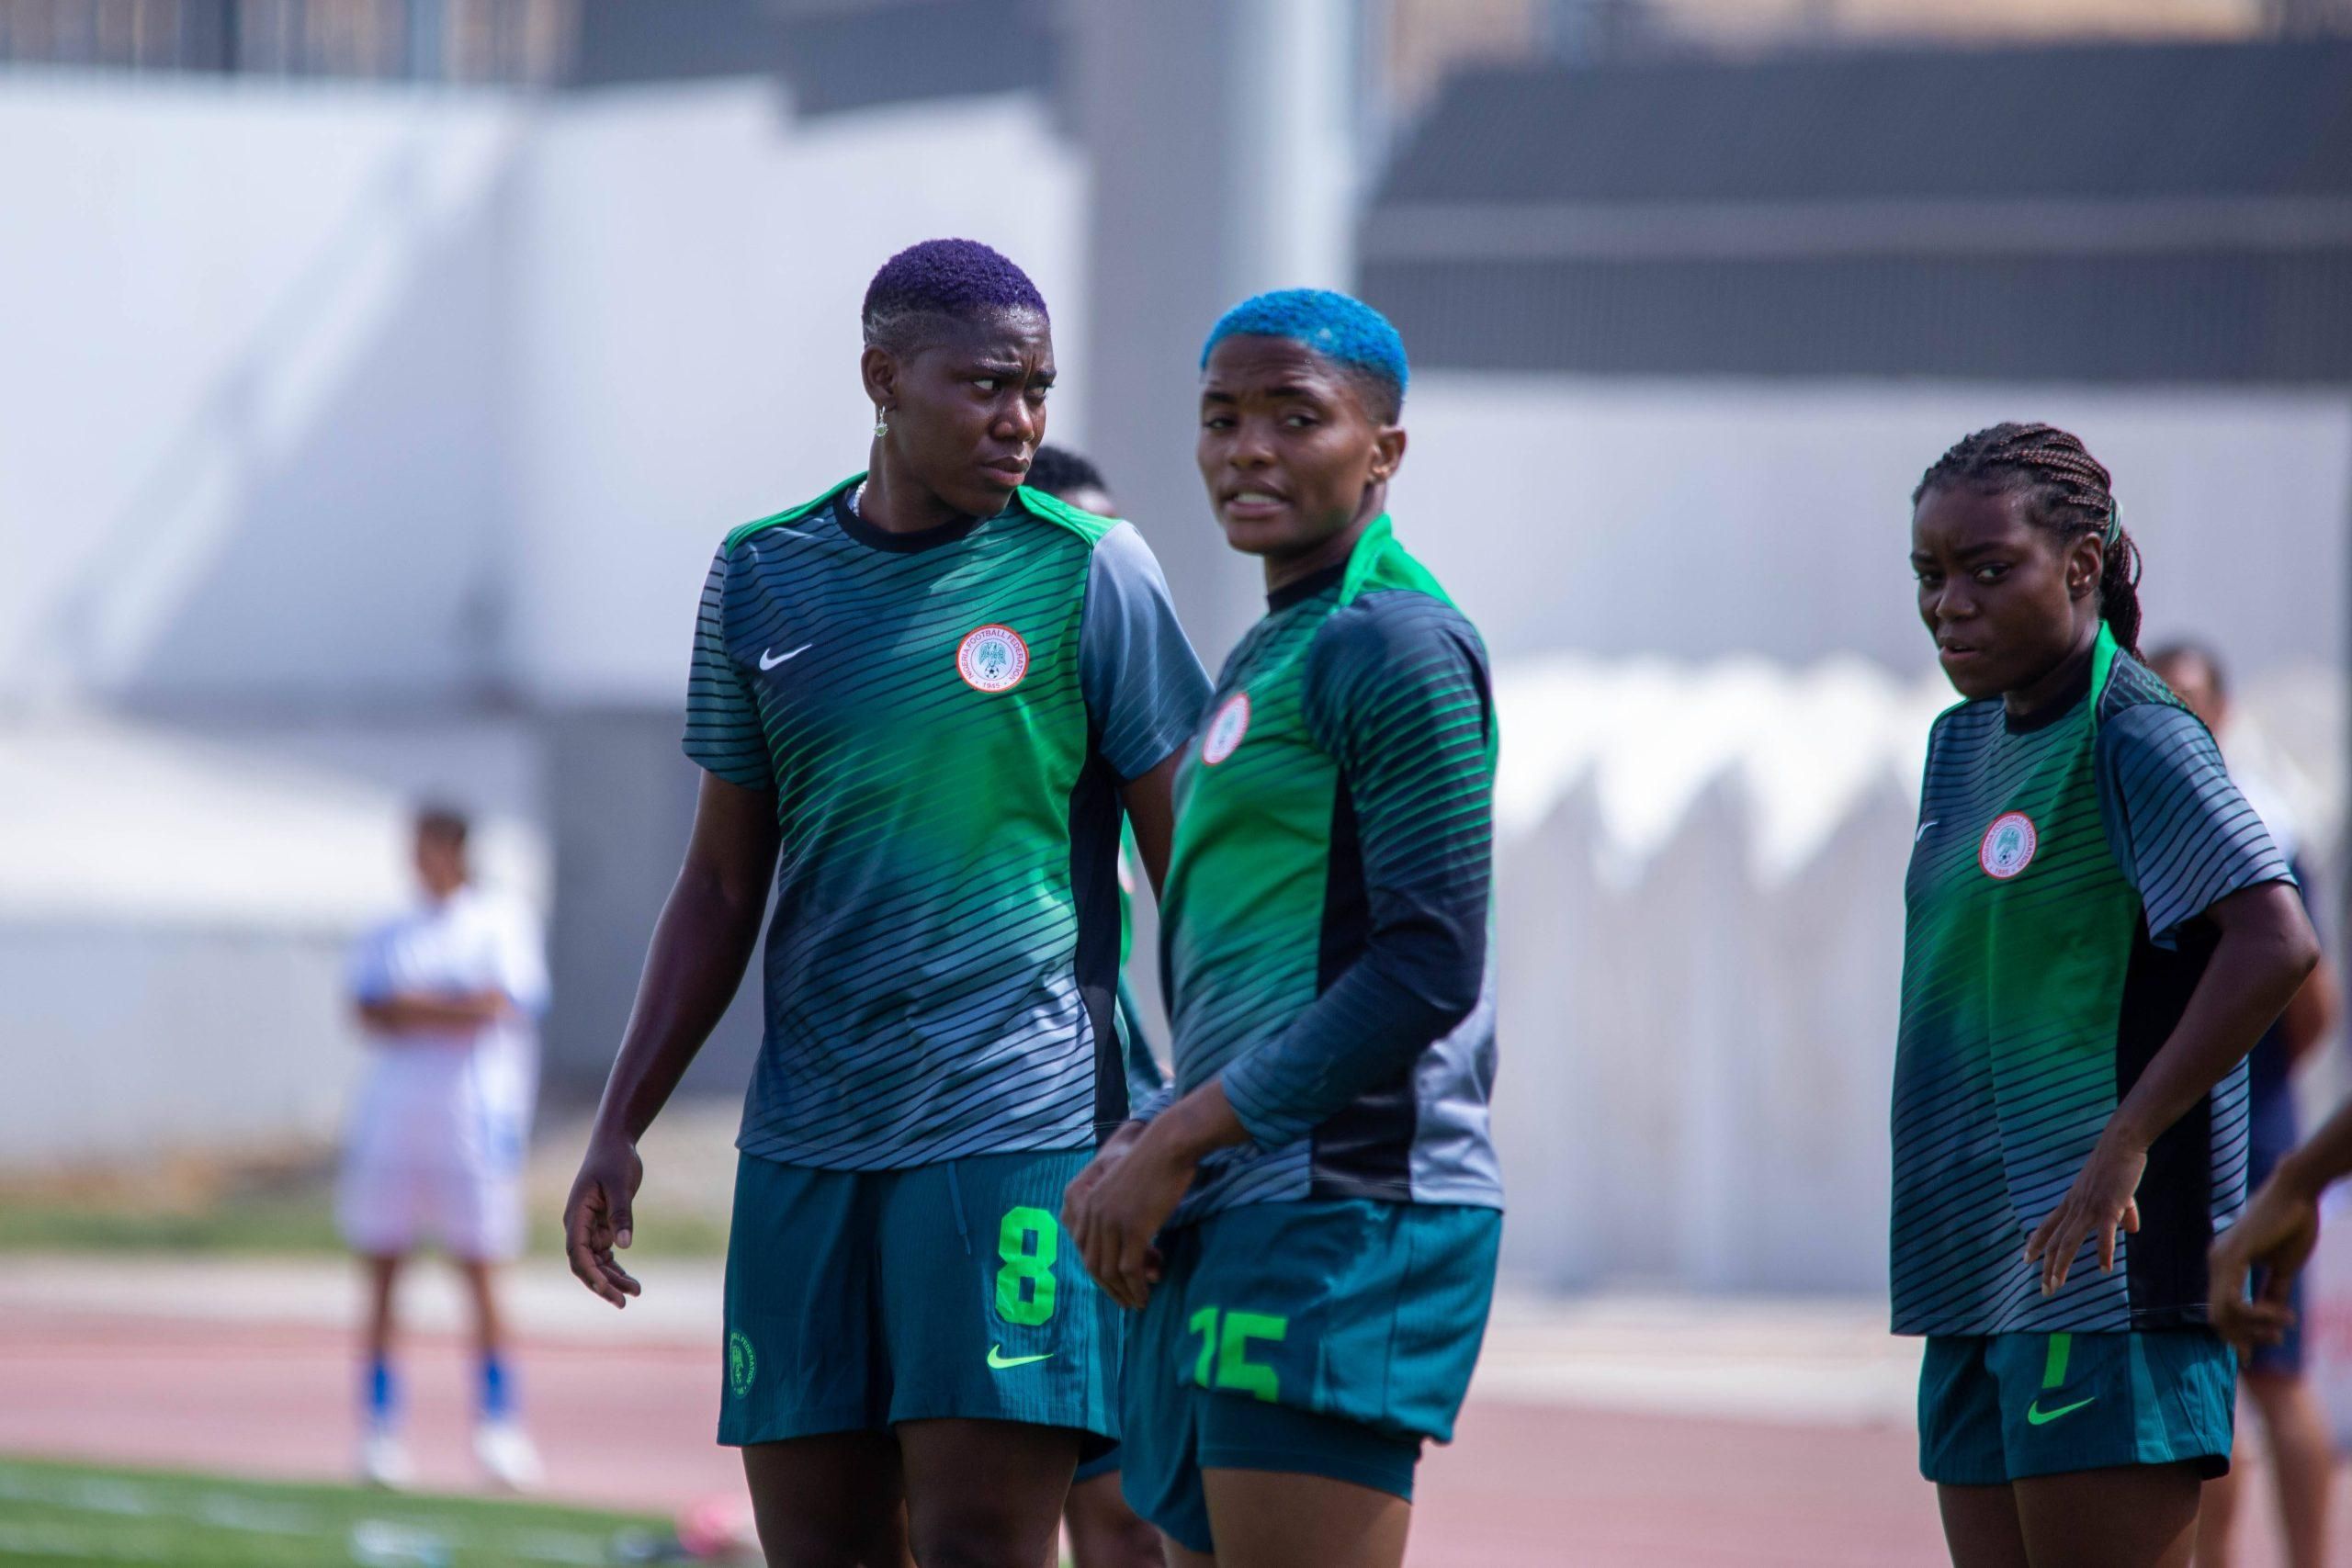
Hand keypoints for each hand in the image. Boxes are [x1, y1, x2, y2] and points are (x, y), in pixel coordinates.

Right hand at [563, 1131, 643, 1307]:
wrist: (615, 1144)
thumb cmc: (614, 1160)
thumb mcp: (620, 1185)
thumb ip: (621, 1214)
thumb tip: (624, 1246)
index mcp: (576, 1216)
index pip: (577, 1253)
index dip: (590, 1274)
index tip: (606, 1289)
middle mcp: (579, 1226)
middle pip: (586, 1264)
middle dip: (602, 1284)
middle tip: (624, 1302)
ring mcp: (590, 1228)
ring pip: (597, 1263)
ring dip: (613, 1278)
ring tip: (636, 1292)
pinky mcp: (602, 1227)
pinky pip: (606, 1255)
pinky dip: (616, 1268)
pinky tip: (631, 1280)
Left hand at [1063, 1121, 1195, 1310]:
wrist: (1168, 1146)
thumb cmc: (1156, 1162)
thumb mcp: (1126, 1186)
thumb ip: (1121, 1210)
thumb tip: (1133, 1240)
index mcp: (1090, 1203)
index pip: (1085, 1249)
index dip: (1099, 1273)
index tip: (1113, 1286)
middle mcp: (1095, 1215)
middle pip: (1094, 1265)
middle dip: (1109, 1288)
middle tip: (1125, 1302)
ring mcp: (1112, 1223)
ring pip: (1110, 1271)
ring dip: (1124, 1292)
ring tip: (1139, 1303)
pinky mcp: (1133, 1229)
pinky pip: (1130, 1268)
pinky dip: (1137, 1286)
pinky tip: (1146, 1293)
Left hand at [2025, 1133, 2144, 1295]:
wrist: (2121, 1143)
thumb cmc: (2117, 1166)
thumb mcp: (2116, 1193)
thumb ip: (2122, 1214)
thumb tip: (2131, 1231)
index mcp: (2072, 1202)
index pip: (2047, 1226)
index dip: (2035, 1244)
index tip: (2025, 1260)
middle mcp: (2075, 1207)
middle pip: (2055, 1242)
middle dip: (2048, 1267)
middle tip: (2044, 1290)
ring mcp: (2089, 1208)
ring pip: (2070, 1242)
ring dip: (2062, 1266)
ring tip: (2056, 1286)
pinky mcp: (2108, 1207)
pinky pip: (2104, 1235)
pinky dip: (2103, 1253)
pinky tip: (2104, 1270)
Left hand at [2210, 1161, 2322, 1349]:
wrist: (2298, 1193)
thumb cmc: (2293, 1225)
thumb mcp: (2282, 1268)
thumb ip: (2273, 1292)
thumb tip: (2271, 1318)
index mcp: (2224, 1265)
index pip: (2219, 1311)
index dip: (2235, 1337)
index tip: (2251, 1358)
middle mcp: (2216, 1263)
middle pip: (2217, 1319)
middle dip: (2247, 1338)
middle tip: (2277, 1339)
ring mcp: (2220, 1259)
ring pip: (2223, 1314)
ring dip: (2255, 1329)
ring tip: (2283, 1325)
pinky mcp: (2232, 1256)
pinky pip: (2232, 1300)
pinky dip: (2255, 1315)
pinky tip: (2278, 1314)